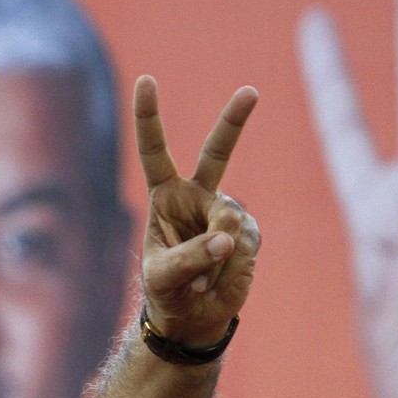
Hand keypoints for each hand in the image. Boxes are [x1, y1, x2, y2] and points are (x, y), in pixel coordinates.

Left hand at [134, 75, 259, 348]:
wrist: (194, 316)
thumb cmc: (167, 291)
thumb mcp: (163, 277)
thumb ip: (189, 257)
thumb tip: (226, 239)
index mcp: (165, 196)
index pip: (154, 151)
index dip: (149, 117)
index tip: (146, 80)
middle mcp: (197, 196)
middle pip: (217, 152)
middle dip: (234, 121)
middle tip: (250, 92)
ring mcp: (226, 213)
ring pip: (227, 225)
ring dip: (213, 260)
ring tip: (201, 280)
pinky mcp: (248, 234)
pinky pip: (242, 246)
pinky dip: (229, 270)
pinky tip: (219, 280)